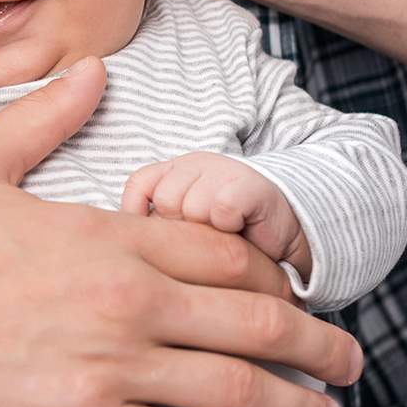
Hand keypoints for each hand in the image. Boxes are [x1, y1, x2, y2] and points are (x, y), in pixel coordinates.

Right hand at [0, 56, 358, 406]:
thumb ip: (43, 118)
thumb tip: (92, 68)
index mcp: (104, 234)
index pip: (225, 250)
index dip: (276, 275)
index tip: (296, 294)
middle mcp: (124, 296)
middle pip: (255, 318)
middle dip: (317, 344)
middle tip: (346, 362)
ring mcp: (110, 364)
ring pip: (240, 387)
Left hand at [122, 152, 310, 279]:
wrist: (286, 234)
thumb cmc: (228, 238)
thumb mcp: (182, 231)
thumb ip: (152, 229)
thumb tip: (121, 241)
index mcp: (172, 172)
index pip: (138, 187)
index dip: (143, 217)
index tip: (164, 238)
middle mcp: (193, 165)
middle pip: (163, 202)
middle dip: (180, 229)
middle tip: (206, 237)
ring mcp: (221, 170)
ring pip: (189, 207)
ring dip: (207, 231)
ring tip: (225, 234)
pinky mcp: (247, 183)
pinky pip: (220, 209)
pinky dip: (229, 226)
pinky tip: (242, 229)